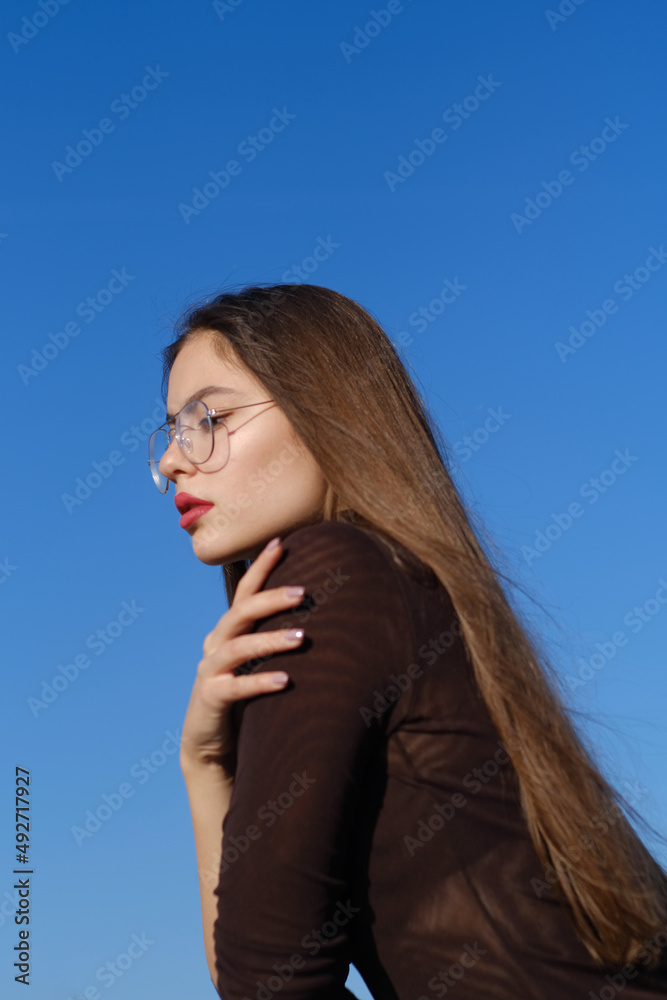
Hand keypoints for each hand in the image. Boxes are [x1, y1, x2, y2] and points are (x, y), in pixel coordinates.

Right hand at [179, 536, 305, 775]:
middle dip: (271, 598)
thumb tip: (321, 616)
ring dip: (271, 640)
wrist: (212, 746)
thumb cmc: (245, 700)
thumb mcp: (259, 664)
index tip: (281, 542)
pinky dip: (260, 681)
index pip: (244, 593)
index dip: (261, 567)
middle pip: (240, 612)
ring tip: (302, 637)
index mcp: (228, 632)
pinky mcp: (210, 699)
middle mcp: (215, 645)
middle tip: (303, 592)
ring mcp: (210, 671)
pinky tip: (287, 680)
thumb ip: (275, 640)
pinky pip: (236, 687)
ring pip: (239, 647)